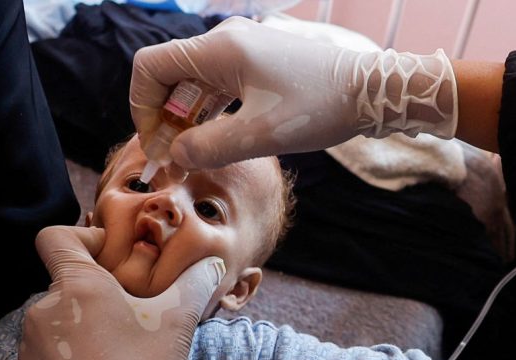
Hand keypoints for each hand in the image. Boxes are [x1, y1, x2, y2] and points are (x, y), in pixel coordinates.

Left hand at [17, 226, 224, 359]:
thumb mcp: (178, 321)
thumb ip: (194, 282)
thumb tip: (210, 263)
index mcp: (78, 286)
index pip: (55, 238)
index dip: (82, 240)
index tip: (109, 260)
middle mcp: (44, 310)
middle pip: (63, 284)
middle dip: (92, 295)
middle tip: (127, 317)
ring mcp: (30, 347)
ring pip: (54, 321)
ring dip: (78, 327)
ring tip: (113, 353)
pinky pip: (45, 354)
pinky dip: (66, 359)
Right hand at [130, 16, 456, 169]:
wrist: (373, 92)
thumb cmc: (320, 107)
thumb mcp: (261, 135)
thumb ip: (209, 147)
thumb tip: (175, 156)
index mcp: (220, 48)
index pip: (151, 67)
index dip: (141, 107)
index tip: (155, 144)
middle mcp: (226, 42)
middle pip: (170, 76)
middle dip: (163, 118)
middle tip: (170, 160)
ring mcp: (243, 52)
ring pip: (194, 84)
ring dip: (186, 120)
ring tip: (188, 158)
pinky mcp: (258, 66)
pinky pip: (217, 88)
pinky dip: (208, 115)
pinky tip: (211, 142)